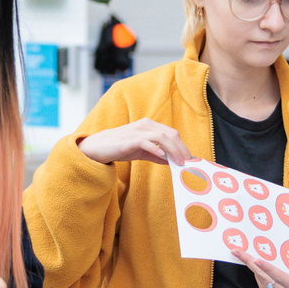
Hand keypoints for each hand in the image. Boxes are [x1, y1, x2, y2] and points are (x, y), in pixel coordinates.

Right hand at [77, 118, 193, 166]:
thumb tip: (172, 162)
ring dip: (174, 150)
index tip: (190, 158)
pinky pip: (148, 143)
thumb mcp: (142, 151)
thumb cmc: (120, 147)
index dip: (182, 145)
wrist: (98, 147)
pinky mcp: (131, 139)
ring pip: (163, 137)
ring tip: (180, 162)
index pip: (171, 133)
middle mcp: (145, 125)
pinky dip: (157, 150)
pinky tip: (163, 159)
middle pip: (171, 134)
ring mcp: (138, 131)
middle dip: (182, 148)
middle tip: (188, 162)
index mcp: (149, 126)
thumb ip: (157, 155)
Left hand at [231, 249, 288, 287]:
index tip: (255, 259)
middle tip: (237, 250)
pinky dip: (258, 278)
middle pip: (264, 277)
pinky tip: (254, 271)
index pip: (280, 278)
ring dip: (251, 269)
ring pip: (262, 282)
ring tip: (242, 255)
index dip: (267, 268)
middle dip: (250, 263)